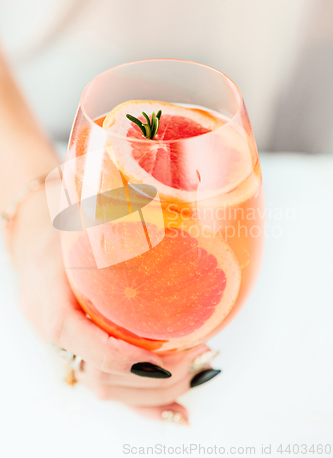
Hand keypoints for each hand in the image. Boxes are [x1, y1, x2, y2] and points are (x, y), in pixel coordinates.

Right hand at [10, 188, 218, 423]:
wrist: (32, 230)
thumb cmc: (57, 220)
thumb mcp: (79, 217)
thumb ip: (110, 225)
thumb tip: (169, 214)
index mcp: (50, 302)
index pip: (85, 345)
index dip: (127, 357)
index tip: (169, 354)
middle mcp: (53, 331)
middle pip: (101, 380)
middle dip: (154, 378)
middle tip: (196, 355)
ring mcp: (63, 344)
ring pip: (106, 390)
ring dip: (155, 393)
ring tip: (197, 373)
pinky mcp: (77, 346)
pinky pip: (107, 384)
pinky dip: (141, 404)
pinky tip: (175, 410)